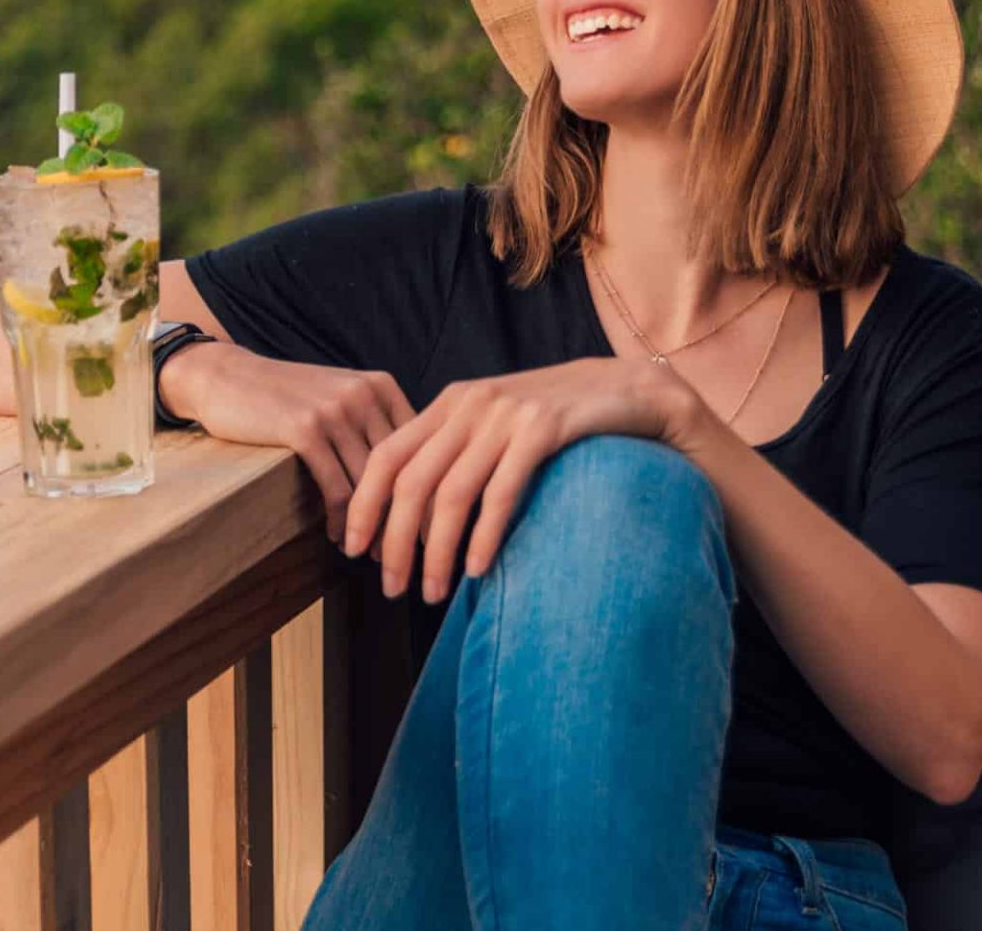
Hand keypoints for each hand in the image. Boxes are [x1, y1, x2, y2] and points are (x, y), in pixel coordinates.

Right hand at [166, 340, 413, 558]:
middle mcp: (365, 395)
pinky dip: (343, 522)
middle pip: (403, 468)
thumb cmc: (286, 396)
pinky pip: (337, 490)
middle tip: (409, 554)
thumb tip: (414, 476)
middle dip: (409, 517)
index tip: (434, 528)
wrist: (229, 377)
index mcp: (381, 386)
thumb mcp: (341, 395)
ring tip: (374, 555)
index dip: (432, 490)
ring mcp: (335, 410)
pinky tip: (339, 538)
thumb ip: (375, 423)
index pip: (423, 446)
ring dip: (375, 527)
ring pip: (372, 485)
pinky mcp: (305, 430)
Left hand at [341, 356, 706, 602]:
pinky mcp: (545, 427)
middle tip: (390, 588)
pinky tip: (478, 570)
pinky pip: (501, 492)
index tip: (353, 551)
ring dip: (436, 552)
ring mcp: (507, 414)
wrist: (629, 388)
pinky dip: (484, 536)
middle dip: (394, 541)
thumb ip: (457, 452)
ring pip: (451, 493)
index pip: (387, 455)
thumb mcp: (497, 425)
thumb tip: (413, 516)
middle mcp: (472, 403)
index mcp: (452, 401)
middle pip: (411, 480)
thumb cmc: (558, 419)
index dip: (364, 505)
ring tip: (432, 593)